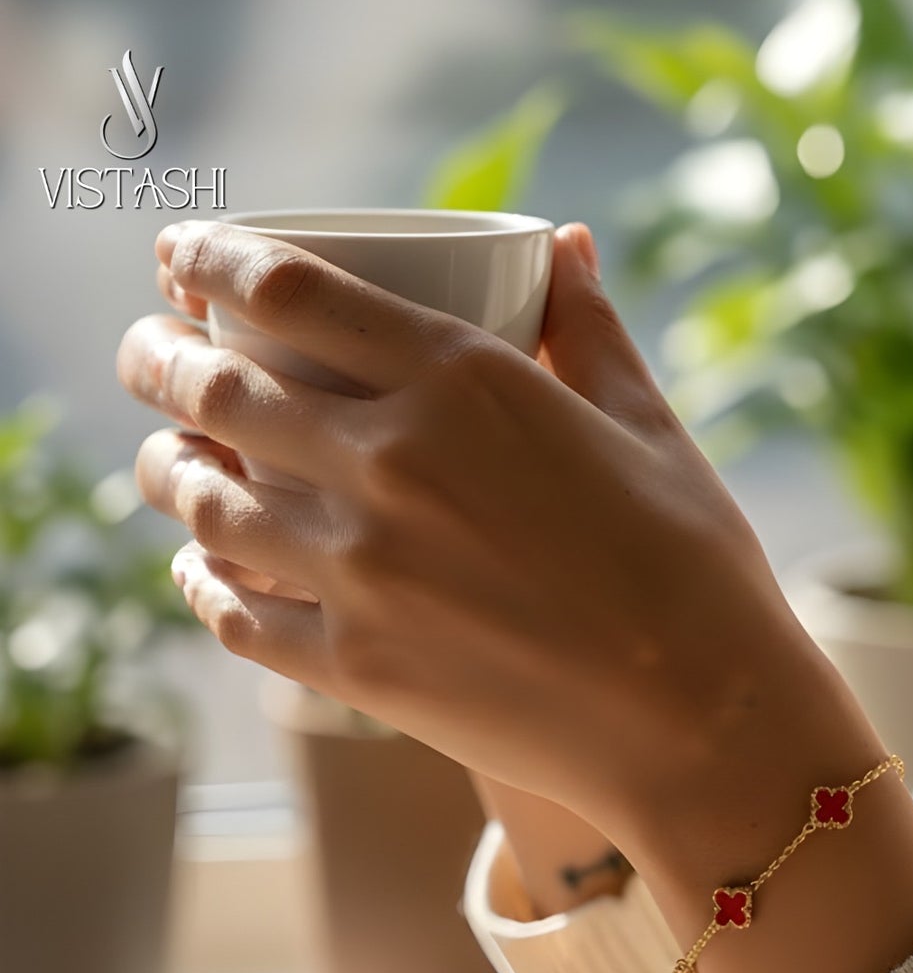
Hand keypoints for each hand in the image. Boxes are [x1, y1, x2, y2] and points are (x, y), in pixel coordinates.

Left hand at [118, 220, 871, 857]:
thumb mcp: (652, 430)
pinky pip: (235, 615)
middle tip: (149, 354)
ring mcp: (363, 574)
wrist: (703, 725)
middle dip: (156, 358)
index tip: (182, 257)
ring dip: (163, 466)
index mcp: (465, 384)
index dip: (210, 258)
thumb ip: (590, 330)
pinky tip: (202, 568)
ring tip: (166, 458)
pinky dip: (202, 583)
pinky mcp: (357, 669)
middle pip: (215, 388)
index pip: (286, 287)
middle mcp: (392, 467)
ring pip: (204, 500)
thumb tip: (563, 247)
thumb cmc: (697, 572)